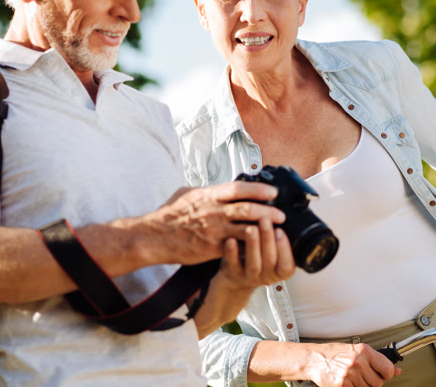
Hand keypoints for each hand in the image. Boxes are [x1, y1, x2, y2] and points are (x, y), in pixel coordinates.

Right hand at [145, 181, 283, 265]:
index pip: (238, 189)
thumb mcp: (185, 193)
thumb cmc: (169, 215)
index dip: (258, 189)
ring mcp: (214, 230)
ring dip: (265, 229)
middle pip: (248, 209)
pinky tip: (261, 248)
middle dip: (268, 211)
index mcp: (208, 195)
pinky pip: (237, 247)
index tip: (272, 191)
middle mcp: (214, 211)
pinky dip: (250, 247)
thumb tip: (216, 186)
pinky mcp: (212, 248)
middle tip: (281, 214)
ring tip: (277, 230)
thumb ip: (205, 190)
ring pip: (246, 228)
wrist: (155, 237)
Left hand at [218, 217, 295, 290]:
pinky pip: (233, 264)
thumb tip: (281, 215)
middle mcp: (267, 277)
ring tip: (251, 228)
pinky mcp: (233, 273)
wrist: (237, 272)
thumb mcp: (273, 249)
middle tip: (265, 220)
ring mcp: (249, 277)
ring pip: (253, 264)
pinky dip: (232, 251)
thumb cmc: (259, 254)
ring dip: (253, 244)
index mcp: (280, 271)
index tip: (280, 229)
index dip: (284, 248)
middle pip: (270, 261)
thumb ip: (277, 237)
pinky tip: (231, 239)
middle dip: (268, 239)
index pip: (287, 265)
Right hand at [304, 342, 400, 386]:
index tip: (384, 374)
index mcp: (364, 351)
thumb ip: (377, 360)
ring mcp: (350, 375)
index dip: (388, 374)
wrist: (315, 359)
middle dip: (373, 381)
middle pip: (378, 383)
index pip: (388, 369)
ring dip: (362, 386)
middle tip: (363, 375)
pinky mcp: (342, 385)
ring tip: (353, 377)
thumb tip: (398, 371)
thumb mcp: (357, 351)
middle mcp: (358, 362)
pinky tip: (347, 382)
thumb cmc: (336, 353)